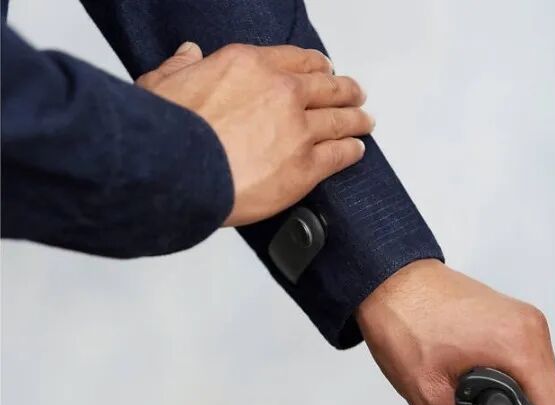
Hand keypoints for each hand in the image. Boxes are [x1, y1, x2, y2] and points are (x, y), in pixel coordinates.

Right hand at [136, 42, 373, 225]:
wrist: (180, 172)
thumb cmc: (171, 133)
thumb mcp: (163, 85)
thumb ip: (181, 67)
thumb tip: (188, 55)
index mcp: (250, 66)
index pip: (297, 60)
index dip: (315, 66)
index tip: (322, 71)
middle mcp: (282, 92)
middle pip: (327, 87)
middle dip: (344, 90)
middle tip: (354, 94)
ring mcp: (299, 130)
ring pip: (340, 119)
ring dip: (356, 119)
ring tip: (364, 122)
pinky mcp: (306, 167)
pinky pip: (339, 154)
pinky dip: (351, 151)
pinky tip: (356, 151)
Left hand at [356, 259, 554, 404]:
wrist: (387, 282)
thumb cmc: (401, 318)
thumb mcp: (428, 391)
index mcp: (518, 341)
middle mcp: (527, 323)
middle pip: (542, 391)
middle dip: (506, 402)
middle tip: (464, 391)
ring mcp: (518, 314)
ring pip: (529, 373)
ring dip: (500, 383)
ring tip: (458, 370)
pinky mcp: (505, 312)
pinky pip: (516, 352)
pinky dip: (495, 364)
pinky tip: (461, 357)